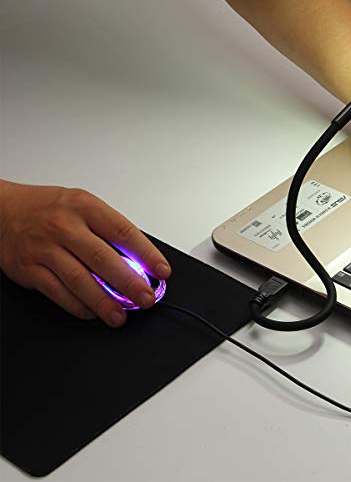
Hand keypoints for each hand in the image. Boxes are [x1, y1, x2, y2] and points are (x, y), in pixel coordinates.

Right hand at [0, 181, 170, 326]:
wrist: (2, 210)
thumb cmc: (49, 208)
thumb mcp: (83, 206)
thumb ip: (109, 230)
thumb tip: (140, 261)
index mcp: (85, 207)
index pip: (123, 231)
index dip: (147, 254)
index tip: (162, 270)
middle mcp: (65, 226)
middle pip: (103, 259)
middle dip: (130, 283)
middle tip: (147, 298)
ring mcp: (45, 248)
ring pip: (80, 280)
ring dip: (105, 302)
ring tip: (121, 315)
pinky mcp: (29, 269)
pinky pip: (58, 292)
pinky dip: (79, 306)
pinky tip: (93, 313)